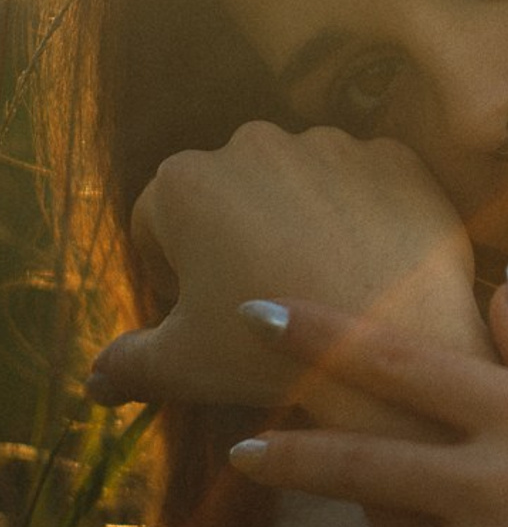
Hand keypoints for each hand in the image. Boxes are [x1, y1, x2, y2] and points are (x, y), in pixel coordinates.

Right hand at [90, 122, 487, 411]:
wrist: (391, 347)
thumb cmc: (271, 353)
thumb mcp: (183, 365)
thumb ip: (127, 365)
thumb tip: (92, 384)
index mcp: (184, 180)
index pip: (156, 222)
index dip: (170, 272)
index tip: (199, 310)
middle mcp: (254, 142)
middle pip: (228, 195)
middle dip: (234, 239)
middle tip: (262, 303)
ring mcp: (331, 142)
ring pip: (299, 184)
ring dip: (300, 221)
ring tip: (320, 285)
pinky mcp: (395, 156)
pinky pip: (367, 183)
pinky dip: (364, 215)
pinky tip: (369, 265)